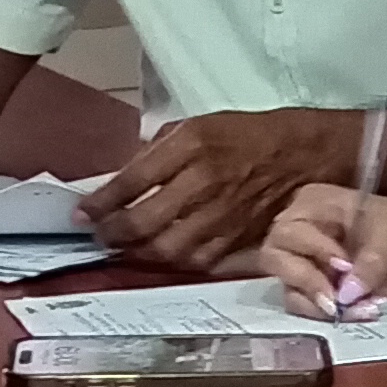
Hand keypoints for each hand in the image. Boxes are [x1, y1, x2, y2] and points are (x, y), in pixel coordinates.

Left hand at [79, 110, 343, 272]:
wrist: (305, 154)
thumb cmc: (247, 135)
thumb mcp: (198, 125)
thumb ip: (158, 151)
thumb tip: (120, 181)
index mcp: (193, 144)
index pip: (132, 180)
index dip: (100, 202)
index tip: (81, 213)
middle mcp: (206, 181)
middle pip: (145, 221)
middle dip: (113, 234)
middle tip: (99, 235)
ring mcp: (224, 215)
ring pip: (168, 249)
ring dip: (138, 253)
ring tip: (124, 248)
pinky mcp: (239, 238)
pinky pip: (197, 260)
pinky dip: (173, 262)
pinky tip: (161, 256)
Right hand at [263, 181, 386, 319]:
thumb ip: (370, 263)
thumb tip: (346, 292)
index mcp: (314, 204)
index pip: (289, 229)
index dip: (311, 249)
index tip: (344, 265)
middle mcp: (301, 230)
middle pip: (275, 258)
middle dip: (306, 281)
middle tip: (336, 298)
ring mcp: (306, 261)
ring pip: (289, 288)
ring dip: (320, 305)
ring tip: (360, 308)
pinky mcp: (316, 289)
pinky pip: (306, 307)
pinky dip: (329, 315)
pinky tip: (361, 311)